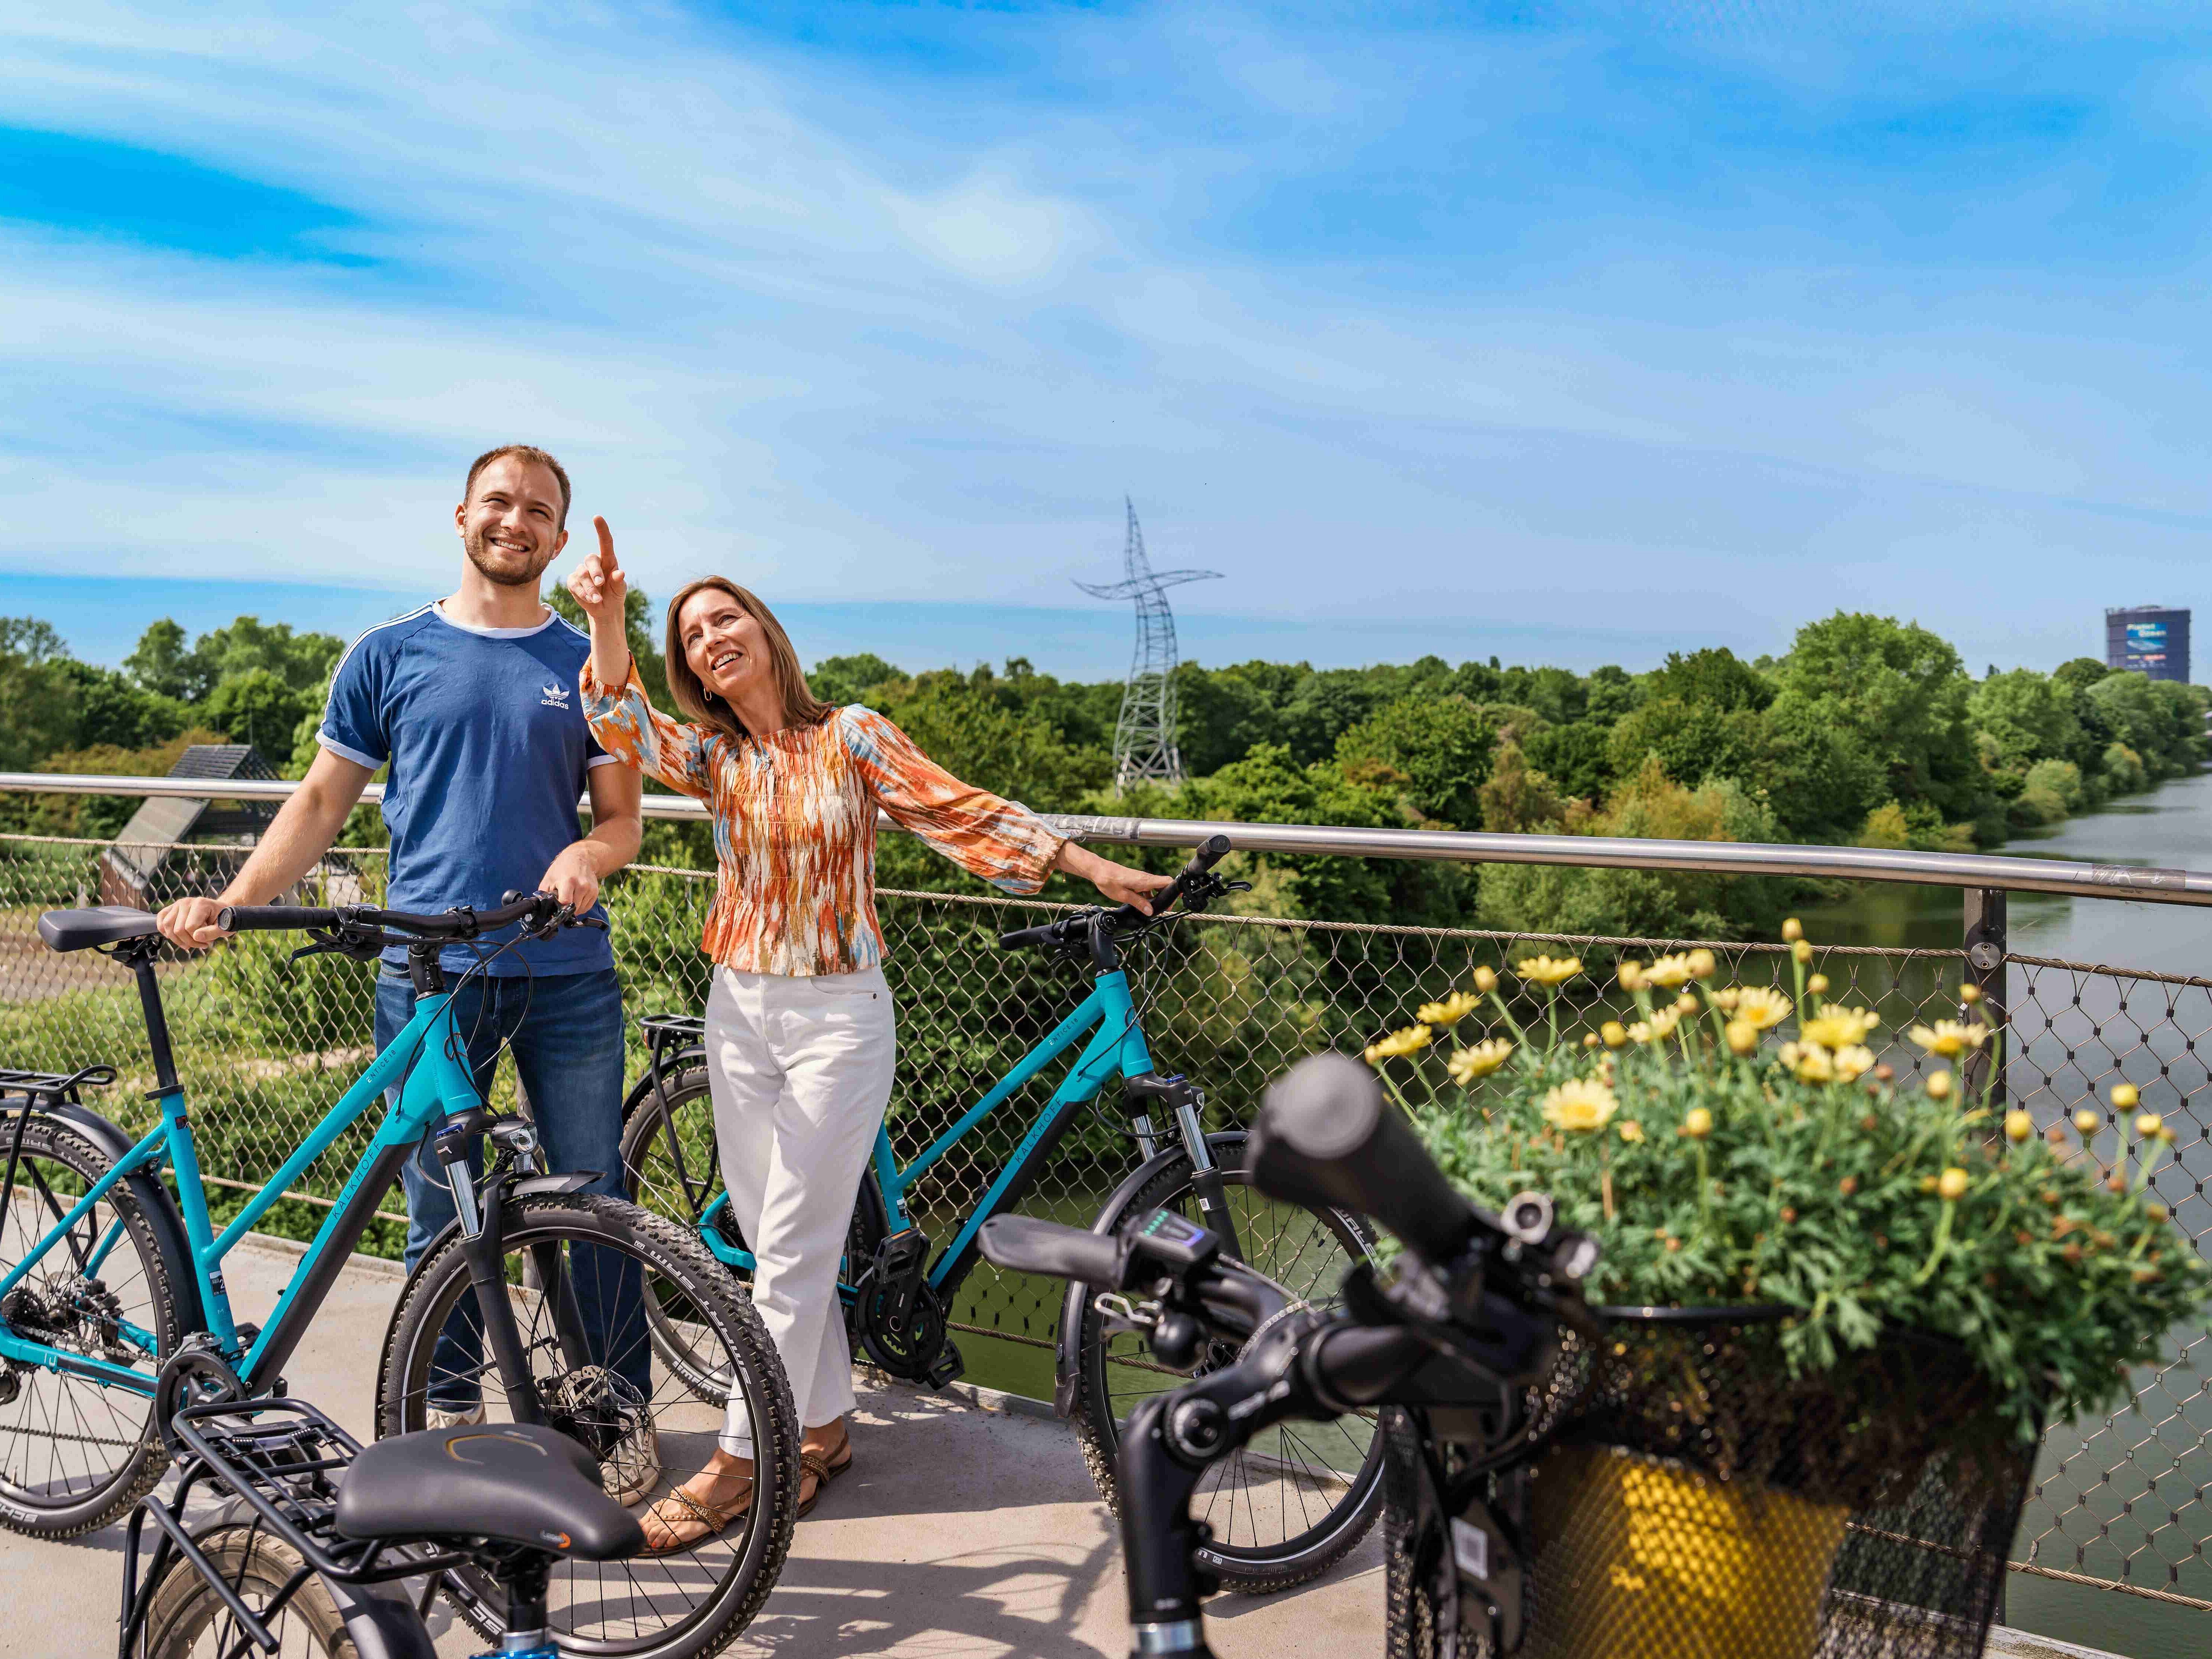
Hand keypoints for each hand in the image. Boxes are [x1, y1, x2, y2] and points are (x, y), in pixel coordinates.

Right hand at [157, 895, 230, 950]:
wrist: (219, 911)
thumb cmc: (223, 919)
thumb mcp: (224, 927)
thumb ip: (212, 932)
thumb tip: (196, 937)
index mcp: (201, 904)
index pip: (190, 928)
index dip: (198, 940)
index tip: (208, 942)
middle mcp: (186, 902)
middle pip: (178, 929)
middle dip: (189, 942)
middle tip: (200, 944)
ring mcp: (177, 904)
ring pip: (167, 926)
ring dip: (177, 940)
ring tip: (189, 942)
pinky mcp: (171, 908)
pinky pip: (160, 920)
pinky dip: (164, 931)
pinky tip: (174, 937)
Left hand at [539, 844, 601, 915]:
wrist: (580, 858)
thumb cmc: (562, 868)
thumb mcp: (548, 879)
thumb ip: (545, 894)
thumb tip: (544, 908)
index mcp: (568, 882)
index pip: (565, 903)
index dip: (559, 907)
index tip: (556, 907)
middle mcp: (582, 886)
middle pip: (573, 908)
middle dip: (566, 907)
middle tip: (562, 899)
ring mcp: (590, 889)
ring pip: (580, 909)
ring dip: (574, 907)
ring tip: (570, 896)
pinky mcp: (595, 892)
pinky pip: (586, 907)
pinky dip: (580, 906)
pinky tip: (576, 897)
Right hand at [565, 517, 627, 625]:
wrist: (605, 609)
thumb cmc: (614, 594)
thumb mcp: (620, 590)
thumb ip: (619, 582)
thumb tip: (620, 572)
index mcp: (608, 560)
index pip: (605, 542)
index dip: (601, 530)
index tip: (597, 517)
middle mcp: (594, 563)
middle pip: (590, 559)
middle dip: (595, 572)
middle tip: (601, 584)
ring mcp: (581, 571)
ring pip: (582, 574)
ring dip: (590, 589)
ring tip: (598, 599)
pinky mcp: (573, 581)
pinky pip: (574, 584)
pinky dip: (583, 593)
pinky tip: (590, 600)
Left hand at [1057, 843, 1174, 914]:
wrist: (1098, 870)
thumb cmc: (1108, 880)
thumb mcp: (1123, 896)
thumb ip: (1138, 903)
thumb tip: (1150, 911)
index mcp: (1144, 880)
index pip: (1167, 881)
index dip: (1174, 890)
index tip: (1176, 899)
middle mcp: (1144, 878)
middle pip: (1163, 885)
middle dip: (1165, 897)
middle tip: (1162, 908)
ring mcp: (1140, 878)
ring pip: (1154, 887)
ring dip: (1155, 897)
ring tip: (1150, 908)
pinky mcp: (1135, 879)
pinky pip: (1146, 887)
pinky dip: (1147, 895)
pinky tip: (1141, 902)